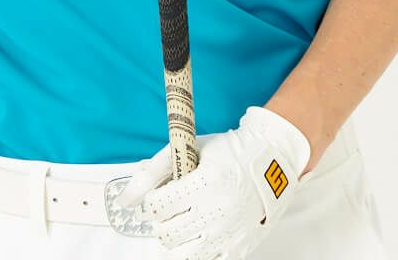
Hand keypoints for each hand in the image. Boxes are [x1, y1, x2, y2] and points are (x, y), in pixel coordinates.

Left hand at [112, 105, 311, 259]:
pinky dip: (196, 248)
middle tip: (173, 206)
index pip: (158, 206)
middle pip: (166, 233)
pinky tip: (201, 231)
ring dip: (176, 236)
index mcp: (207, 181)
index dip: (152, 200)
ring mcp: (230, 234)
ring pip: (181, 254)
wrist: (273, 161)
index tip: (160, 194)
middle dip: (163, 219)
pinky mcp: (240, 250)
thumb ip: (153, 171)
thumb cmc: (228, 152)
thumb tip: (125, 200)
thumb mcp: (190, 149)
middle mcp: (219, 211)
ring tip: (184, 220)